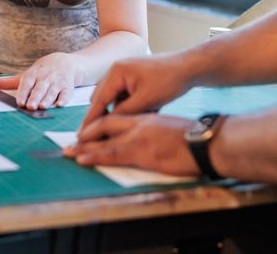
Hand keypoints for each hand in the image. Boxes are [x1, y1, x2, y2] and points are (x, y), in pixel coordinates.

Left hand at [0, 52, 81, 109]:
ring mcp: (58, 81)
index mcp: (34, 73)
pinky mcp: (68, 87)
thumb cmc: (42, 71)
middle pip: (40, 88)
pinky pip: (66, 93)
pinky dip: (63, 99)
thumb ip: (6, 82)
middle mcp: (46, 77)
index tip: (20, 102)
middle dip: (35, 97)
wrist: (66, 62)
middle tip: (30, 106)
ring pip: (52, 91)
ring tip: (42, 107)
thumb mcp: (25, 74)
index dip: (24, 92)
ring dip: (47, 99)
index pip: (27, 82)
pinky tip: (59, 105)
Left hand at [67, 113, 198, 175]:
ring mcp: (140, 137)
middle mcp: (140, 124)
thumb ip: (156, 131)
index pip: (117, 117)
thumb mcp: (172, 127)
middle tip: (71, 142)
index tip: (88, 132)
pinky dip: (95, 156)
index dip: (99, 124)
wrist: (208, 141)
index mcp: (147, 118)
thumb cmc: (196, 137)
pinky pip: (112, 154)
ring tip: (68, 151)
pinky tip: (83, 159)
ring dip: (85, 146)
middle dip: (87, 134)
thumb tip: (150, 139)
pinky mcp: (142, 151)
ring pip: (105, 140)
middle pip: (105, 125)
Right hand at [80, 55, 189, 132]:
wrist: (188, 67)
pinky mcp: (134, 79)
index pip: (99, 100)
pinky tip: (140, 116)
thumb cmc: (168, 81)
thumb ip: (124, 113)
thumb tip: (106, 126)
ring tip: (120, 130)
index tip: (82, 136)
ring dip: (119, 113)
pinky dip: (129, 108)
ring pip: (115, 100)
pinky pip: (125, 97)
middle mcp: (117, 71)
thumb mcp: (146, 100)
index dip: (90, 120)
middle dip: (103, 117)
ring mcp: (125, 74)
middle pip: (104, 99)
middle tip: (96, 138)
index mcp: (117, 72)